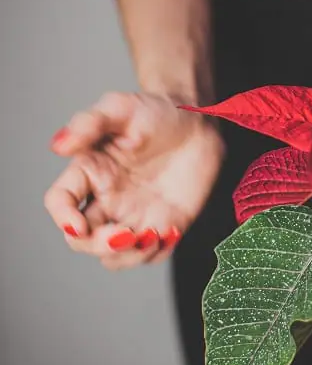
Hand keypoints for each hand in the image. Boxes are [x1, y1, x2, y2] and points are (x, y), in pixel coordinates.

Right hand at [45, 92, 223, 268]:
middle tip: (124, 234)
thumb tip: (58, 146)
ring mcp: (135, 215)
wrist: (199, 121)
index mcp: (89, 173)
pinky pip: (152, 254)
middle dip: (97, 245)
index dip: (63, 218)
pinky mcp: (165, 224)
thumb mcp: (121, 108)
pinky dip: (157, 253)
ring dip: (128, 256)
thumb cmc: (156, 112)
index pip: (61, 202)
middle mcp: (107, 199)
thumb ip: (89, 124)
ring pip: (115, 256)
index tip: (80, 224)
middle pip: (82, 240)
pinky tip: (172, 232)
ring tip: (153, 234)